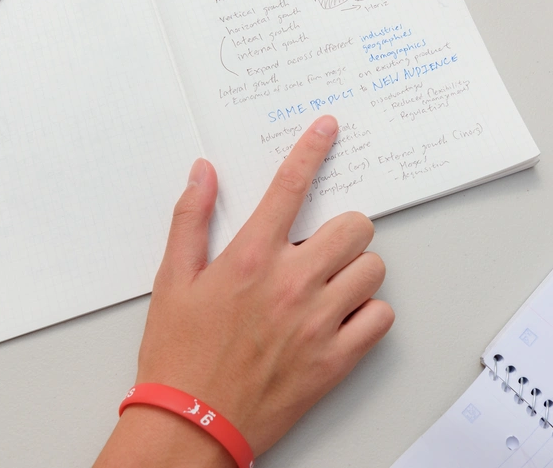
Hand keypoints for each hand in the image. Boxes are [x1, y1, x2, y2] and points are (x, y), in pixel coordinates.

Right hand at [94, 115, 393, 466]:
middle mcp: (291, 283)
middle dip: (340, 230)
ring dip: (353, 271)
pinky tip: (339, 318)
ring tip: (325, 286)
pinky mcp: (335, 360)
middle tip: (319, 248)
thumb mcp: (172, 280)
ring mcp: (318, 322)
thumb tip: (203, 172)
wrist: (191, 423)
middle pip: (354, 226)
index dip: (312, 150)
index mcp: (250, 258)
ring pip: (372, 269)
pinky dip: (366, 314)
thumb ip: (191, 219)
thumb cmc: (179, 354)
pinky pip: (380, 318)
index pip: (290, 187)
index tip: (326, 130)